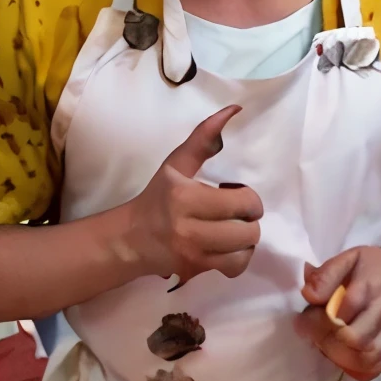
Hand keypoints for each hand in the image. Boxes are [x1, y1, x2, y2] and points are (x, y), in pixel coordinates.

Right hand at [132, 105, 262, 282]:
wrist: (132, 238)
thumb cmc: (158, 197)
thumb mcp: (176, 165)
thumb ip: (204, 137)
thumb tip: (234, 109)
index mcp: (186, 196)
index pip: (244, 202)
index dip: (249, 198)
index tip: (234, 193)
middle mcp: (189, 228)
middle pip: (249, 230)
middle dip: (248, 220)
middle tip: (235, 213)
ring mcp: (192, 253)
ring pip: (245, 251)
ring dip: (245, 241)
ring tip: (232, 231)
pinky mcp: (195, 270)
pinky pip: (234, 268)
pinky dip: (238, 259)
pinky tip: (228, 248)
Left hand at [295, 244, 380, 380]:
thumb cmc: (372, 267)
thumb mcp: (348, 258)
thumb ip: (326, 274)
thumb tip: (309, 294)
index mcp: (373, 282)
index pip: (346, 308)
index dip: (318, 319)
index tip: (301, 320)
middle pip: (354, 337)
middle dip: (326, 339)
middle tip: (311, 333)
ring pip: (364, 356)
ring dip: (337, 355)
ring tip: (324, 344)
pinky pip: (374, 366)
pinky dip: (352, 366)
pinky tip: (340, 354)